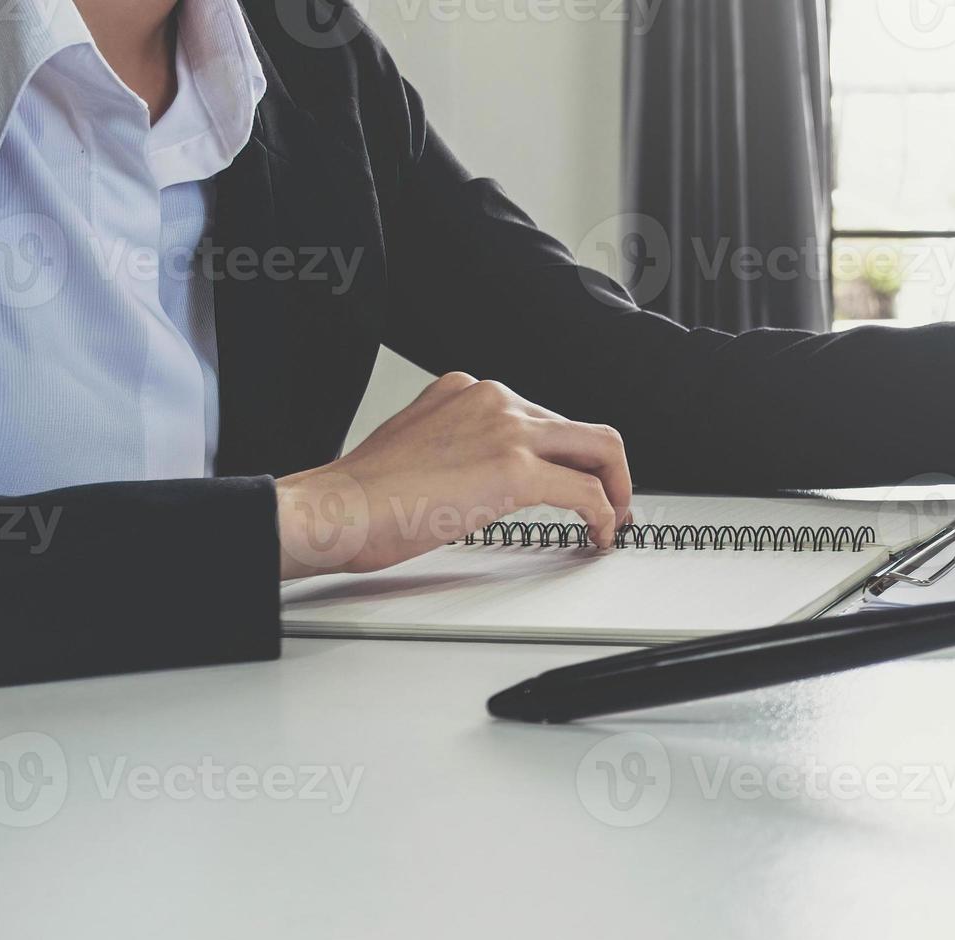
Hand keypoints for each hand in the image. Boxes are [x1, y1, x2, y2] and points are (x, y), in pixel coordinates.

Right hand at [274, 373, 632, 579]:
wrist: (337, 509)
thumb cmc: (364, 493)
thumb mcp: (418, 444)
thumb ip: (460, 444)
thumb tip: (485, 473)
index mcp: (467, 389)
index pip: (542, 417)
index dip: (566, 456)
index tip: (574, 481)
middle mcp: (493, 398)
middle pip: (581, 428)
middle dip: (607, 469)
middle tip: (611, 503)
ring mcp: (508, 430)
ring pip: (599, 449)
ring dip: (616, 489)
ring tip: (611, 521)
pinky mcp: (516, 469)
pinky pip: (586, 492)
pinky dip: (604, 515)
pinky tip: (597, 536)